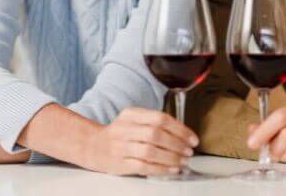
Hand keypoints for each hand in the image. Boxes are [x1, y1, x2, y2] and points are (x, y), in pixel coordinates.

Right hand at [83, 107, 198, 175]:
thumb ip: (154, 123)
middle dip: (177, 144)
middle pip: (156, 134)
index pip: (160, 118)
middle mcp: (125, 129)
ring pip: (150, 152)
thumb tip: (183, 135)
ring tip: (183, 161)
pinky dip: (161, 169)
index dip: (180, 129)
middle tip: (189, 151)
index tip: (192, 138)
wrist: (93, 145)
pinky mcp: (120, 163)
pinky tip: (171, 169)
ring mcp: (121, 146)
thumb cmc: (120, 133)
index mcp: (131, 114)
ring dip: (171, 158)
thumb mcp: (133, 119)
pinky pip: (144, 167)